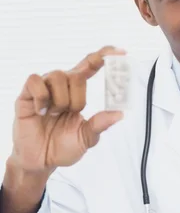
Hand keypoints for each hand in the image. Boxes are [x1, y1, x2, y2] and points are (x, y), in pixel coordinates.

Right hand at [10, 46, 126, 173]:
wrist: (40, 161)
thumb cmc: (63, 146)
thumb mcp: (87, 138)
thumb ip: (101, 124)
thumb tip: (119, 113)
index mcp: (77, 91)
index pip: (90, 65)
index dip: (104, 56)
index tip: (120, 52)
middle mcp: (61, 85)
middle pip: (77, 74)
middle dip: (79, 99)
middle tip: (70, 114)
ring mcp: (43, 89)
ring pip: (58, 76)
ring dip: (61, 101)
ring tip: (54, 115)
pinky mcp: (27, 95)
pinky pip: (36, 81)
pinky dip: (42, 97)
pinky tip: (41, 112)